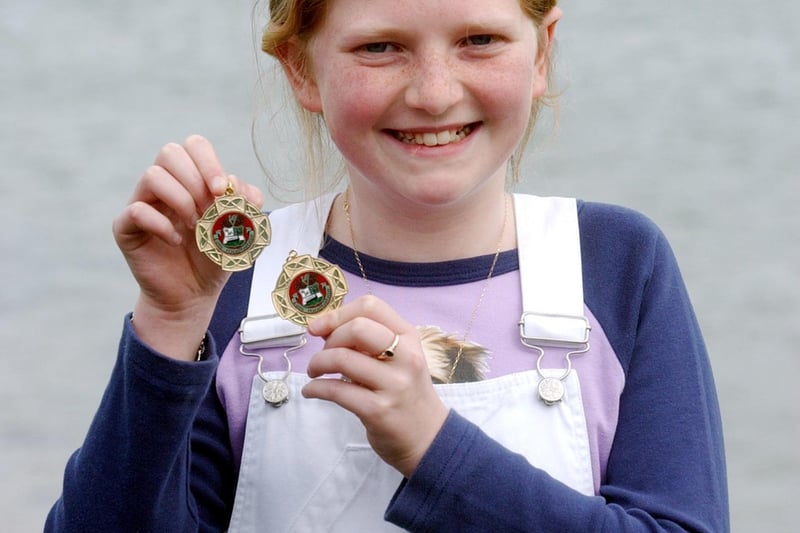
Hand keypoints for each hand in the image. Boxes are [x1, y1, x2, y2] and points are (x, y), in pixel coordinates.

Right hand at [112, 135, 262, 359]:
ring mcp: (143, 202)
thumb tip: (237, 185)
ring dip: (181, 201)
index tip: (222, 190)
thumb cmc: (214, 257)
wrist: (193, 293)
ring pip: (152, 175)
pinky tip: (175, 241)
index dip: (209, 163)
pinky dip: (162, 225)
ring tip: (194, 227)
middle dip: (195, 181)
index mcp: (192, 179)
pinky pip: (136, 210)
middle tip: (208, 212)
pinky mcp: (126, 226)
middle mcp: (165, 185)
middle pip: (170, 152)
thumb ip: (246, 204)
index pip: (194, 146)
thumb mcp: (241, 231)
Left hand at [303, 295, 449, 477]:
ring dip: (317, 363)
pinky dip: (315, 388)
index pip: (371, 306)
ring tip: (315, 373)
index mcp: (409, 337)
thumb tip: (324, 328)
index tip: (319, 328)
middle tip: (324, 356)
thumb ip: (368, 342)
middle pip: (357, 328)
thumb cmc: (407, 393)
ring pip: (342, 358)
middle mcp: (405, 356)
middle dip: (329, 339)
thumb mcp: (398, 359)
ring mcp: (393, 384)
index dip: (338, 314)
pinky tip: (311, 391)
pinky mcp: (378, 410)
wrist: (429, 438)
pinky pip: (336, 391)